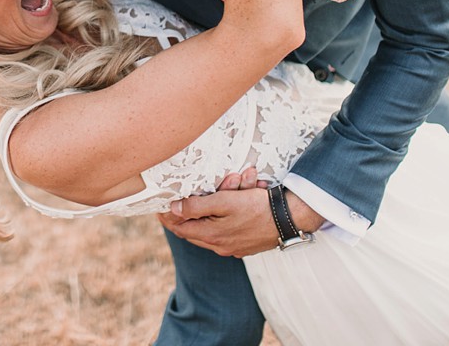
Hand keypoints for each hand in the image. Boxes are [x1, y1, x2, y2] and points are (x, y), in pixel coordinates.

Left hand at [157, 185, 325, 257]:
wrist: (289, 219)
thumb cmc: (257, 207)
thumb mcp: (224, 202)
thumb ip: (197, 206)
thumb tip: (174, 209)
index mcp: (212, 236)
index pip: (180, 228)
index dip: (168, 217)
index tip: (159, 206)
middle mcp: (220, 246)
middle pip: (192, 231)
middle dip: (184, 215)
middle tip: (173, 203)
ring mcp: (233, 248)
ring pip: (209, 231)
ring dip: (204, 216)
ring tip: (196, 203)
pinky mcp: (245, 245)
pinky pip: (224, 232)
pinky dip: (219, 220)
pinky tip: (221, 210)